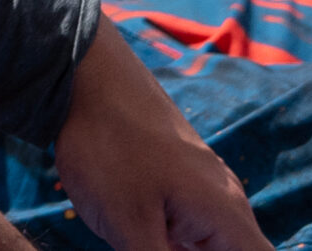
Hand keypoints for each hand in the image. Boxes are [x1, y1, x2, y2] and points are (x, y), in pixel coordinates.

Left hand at [52, 21, 270, 250]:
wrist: (84, 79)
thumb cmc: (110, 145)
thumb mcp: (129, 224)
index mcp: (226, 217)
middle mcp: (224, 206)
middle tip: (152, 242)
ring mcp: (200, 194)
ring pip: (210, 247)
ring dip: (183, 250)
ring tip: (146, 236)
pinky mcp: (174, 188)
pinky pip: (188, 233)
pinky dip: (172, 246)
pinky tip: (143, 239)